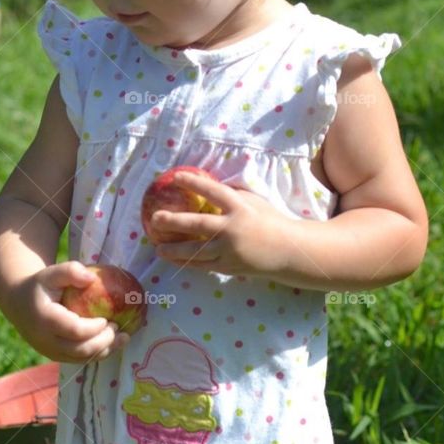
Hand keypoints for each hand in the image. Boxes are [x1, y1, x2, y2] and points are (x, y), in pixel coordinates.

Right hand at [8, 260, 131, 363]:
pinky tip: (112, 342)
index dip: (96, 328)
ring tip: (123, 338)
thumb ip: (70, 271)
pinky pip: (79, 359)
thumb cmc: (40, 286)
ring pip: (82, 359)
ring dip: (105, 351)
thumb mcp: (51, 273)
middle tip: (120, 327)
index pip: (75, 330)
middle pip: (81, 350)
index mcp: (45, 319)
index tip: (109, 319)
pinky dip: (97, 353)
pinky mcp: (55, 356)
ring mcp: (50, 351)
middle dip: (104, 341)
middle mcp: (46, 340)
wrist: (18, 304)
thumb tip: (92, 278)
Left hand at [149, 171, 298, 276]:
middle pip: (198, 225)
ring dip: (174, 250)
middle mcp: (233, 229)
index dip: (194, 183)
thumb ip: (231, 195)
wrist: (288, 251)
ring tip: (157, 247)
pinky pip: (202, 265)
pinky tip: (172, 259)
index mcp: (240, 208)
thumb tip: (205, 185)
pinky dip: (186, 262)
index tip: (175, 177)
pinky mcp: (228, 267)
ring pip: (196, 251)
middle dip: (174, 221)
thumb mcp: (253, 201)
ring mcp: (230, 250)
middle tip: (155, 218)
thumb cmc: (268, 220)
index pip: (213, 191)